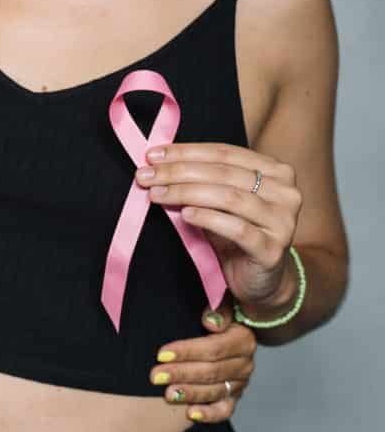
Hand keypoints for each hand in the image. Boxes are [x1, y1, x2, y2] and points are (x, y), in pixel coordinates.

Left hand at [136, 143, 302, 313]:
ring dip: (186, 193)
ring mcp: (283, 221)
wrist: (260, 280)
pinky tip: (185, 215)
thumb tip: (156, 165)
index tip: (152, 155)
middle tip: (146, 175)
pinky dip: (208, 218)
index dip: (185, 152)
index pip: (224, 152)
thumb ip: (200, 180)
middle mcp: (285, 192)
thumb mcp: (218, 202)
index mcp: (274, 171)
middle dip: (178, 172)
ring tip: (156, 194)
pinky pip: (237, 229)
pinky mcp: (272, 250)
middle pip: (223, 173)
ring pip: (229, 197)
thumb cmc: (235, 232)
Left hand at [150, 302, 256, 422]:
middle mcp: (245, 364)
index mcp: (243, 340)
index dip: (187, 351)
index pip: (214, 348)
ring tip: (167, 394)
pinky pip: (224, 411)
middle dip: (181, 374)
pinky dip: (209, 414)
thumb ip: (218, 309)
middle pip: (212, 372)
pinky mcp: (233, 398)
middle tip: (155, 376)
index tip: (160, 353)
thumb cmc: (213, 317)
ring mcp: (240, 383)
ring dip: (190, 394)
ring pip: (215, 392)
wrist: (224, 333)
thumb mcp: (219, 305)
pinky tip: (190, 413)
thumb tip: (211, 322)